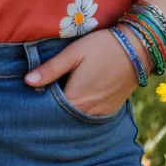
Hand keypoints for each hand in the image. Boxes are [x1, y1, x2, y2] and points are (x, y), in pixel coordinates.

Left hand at [24, 26, 150, 114]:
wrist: (138, 48)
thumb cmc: (102, 46)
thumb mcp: (73, 53)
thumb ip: (51, 68)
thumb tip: (27, 81)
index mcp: (76, 99)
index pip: (50, 111)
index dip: (39, 106)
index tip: (29, 100)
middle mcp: (89, 112)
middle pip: (64, 118)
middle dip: (52, 112)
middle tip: (41, 100)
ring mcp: (102, 112)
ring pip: (78, 119)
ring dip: (67, 113)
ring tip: (56, 100)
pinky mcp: (112, 110)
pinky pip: (92, 117)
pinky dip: (82, 112)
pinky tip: (76, 101)